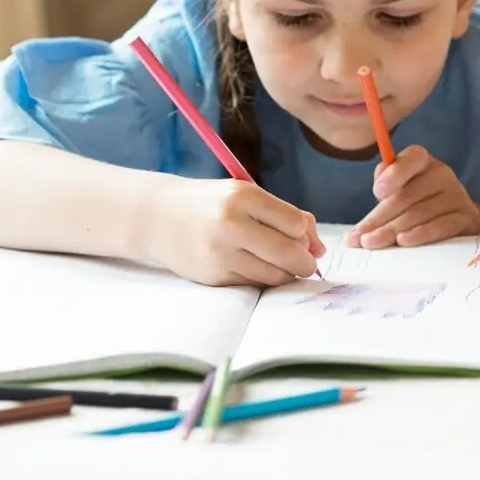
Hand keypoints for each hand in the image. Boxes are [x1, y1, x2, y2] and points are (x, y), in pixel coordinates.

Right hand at [145, 176, 324, 286]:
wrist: (159, 217)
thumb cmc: (212, 204)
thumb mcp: (246, 195)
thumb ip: (285, 216)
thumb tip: (320, 249)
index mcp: (243, 196)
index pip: (295, 223)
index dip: (306, 234)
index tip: (303, 238)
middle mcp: (230, 224)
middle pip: (288, 253)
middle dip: (306, 263)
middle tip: (308, 264)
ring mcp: (219, 253)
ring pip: (274, 274)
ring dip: (286, 274)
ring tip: (282, 264)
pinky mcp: (213, 276)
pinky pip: (253, 284)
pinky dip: (263, 279)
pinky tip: (257, 267)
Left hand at [346, 146, 479, 248]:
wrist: (452, 222)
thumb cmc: (417, 204)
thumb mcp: (399, 190)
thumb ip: (386, 183)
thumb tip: (379, 181)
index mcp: (423, 161)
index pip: (412, 158)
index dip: (394, 174)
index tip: (377, 192)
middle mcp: (442, 173)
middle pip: (408, 195)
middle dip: (380, 218)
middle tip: (360, 237)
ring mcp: (457, 195)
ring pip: (421, 213)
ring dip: (393, 230)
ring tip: (372, 243)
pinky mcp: (467, 218)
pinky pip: (442, 226)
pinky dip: (421, 234)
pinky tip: (403, 241)